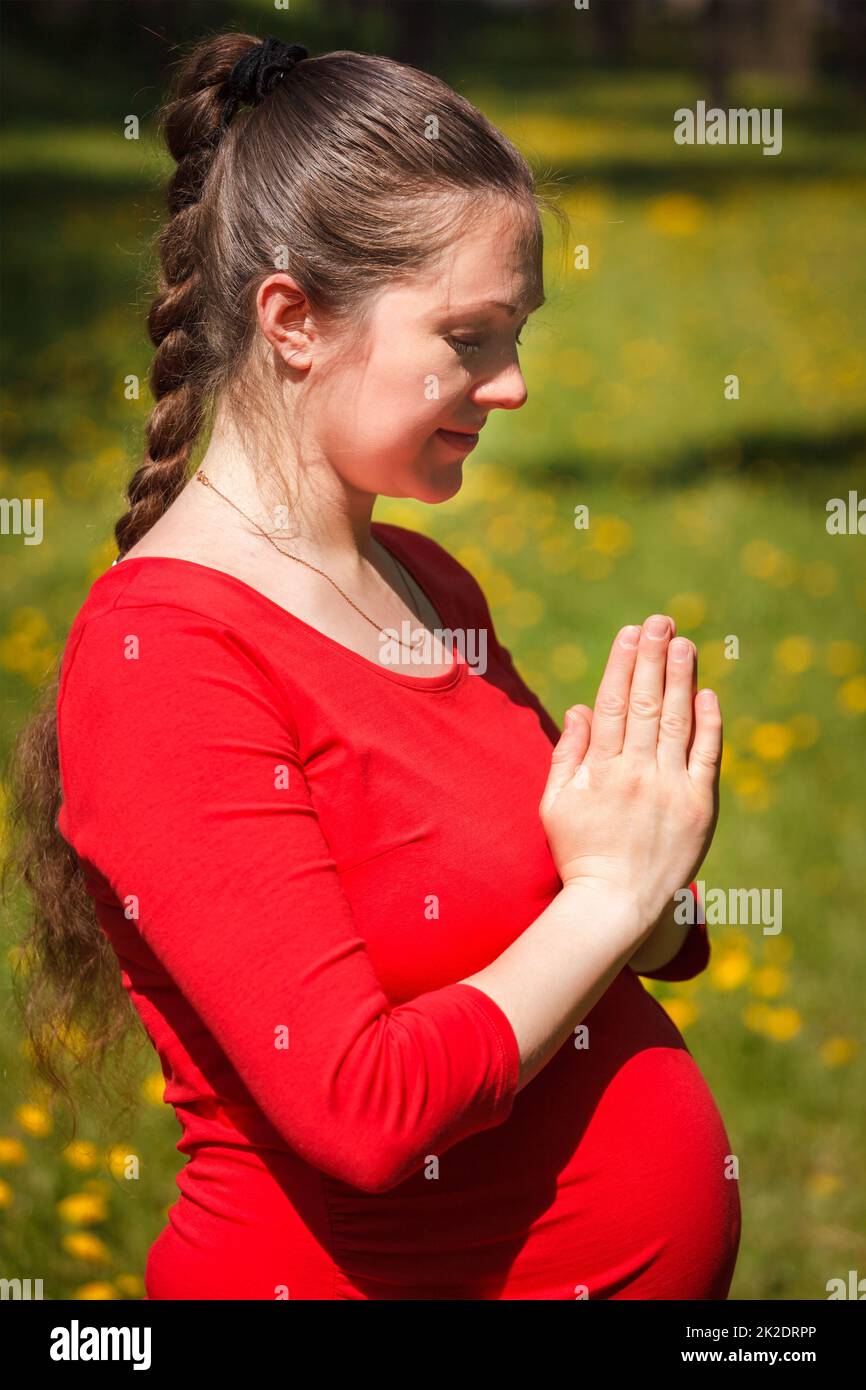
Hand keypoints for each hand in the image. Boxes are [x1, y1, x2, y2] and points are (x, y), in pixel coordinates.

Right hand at [539, 615, 721, 938]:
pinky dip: (708, 724)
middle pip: (647, 703)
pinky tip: (707, 694)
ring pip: (678, 722)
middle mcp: (636, 773)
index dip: (622, 664)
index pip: (613, 703)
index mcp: (600, 770)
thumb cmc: (578, 853)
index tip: (630, 633)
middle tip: (661, 620)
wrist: (616, 905)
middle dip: (653, 657)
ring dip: (681, 678)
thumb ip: (568, 753)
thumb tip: (581, 707)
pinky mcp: (700, 807)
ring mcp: (671, 789)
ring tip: (684, 643)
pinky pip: (706, 757)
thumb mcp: (555, 804)